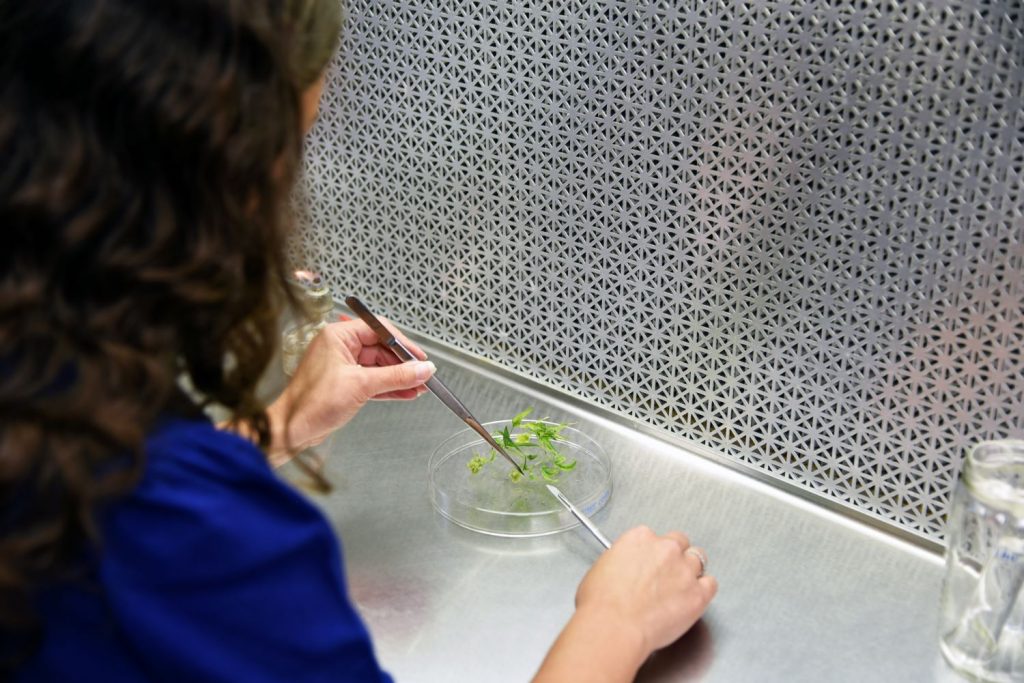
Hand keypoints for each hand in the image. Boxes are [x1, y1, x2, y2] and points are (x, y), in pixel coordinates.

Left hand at [266, 317, 434, 463]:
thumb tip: (422, 369)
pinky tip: (407, 392)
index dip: (402, 344)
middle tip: (423, 375)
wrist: (291, 430)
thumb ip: (396, 376)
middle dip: (403, 364)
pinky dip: (390, 387)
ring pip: (380, 366)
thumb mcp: (361, 386)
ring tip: (420, 386)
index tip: (420, 357)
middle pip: (382, 349)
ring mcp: (343, 366)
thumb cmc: (310, 404)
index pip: (379, 330)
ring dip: (399, 377)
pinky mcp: (346, 383)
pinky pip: (374, 381)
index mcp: (338, 336)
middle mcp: (340, 347)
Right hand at [533, 526, 716, 682]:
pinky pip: (711, 584)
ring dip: (691, 570)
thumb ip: (621, 561)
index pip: (653, 536)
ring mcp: (684, 570)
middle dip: (674, 556)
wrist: (614, 626)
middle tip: (666, 573)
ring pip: (698, 560)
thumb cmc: (601, 604)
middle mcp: (665, 549)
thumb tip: (623, 570)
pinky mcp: (698, 594)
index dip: (651, 551)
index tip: (648, 562)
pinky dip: (705, 589)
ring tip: (680, 586)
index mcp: (639, 538)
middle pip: (680, 542)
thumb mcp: (601, 569)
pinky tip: (695, 596)